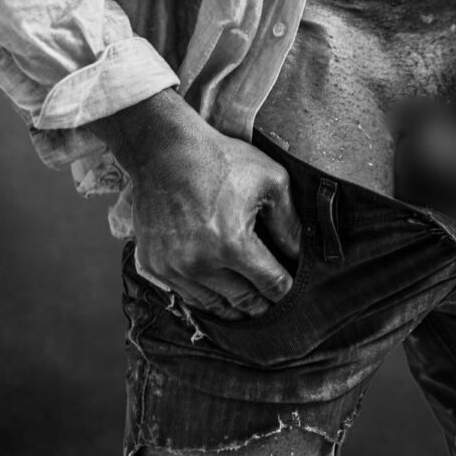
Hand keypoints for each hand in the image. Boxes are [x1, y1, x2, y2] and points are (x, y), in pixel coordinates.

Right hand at [95, 90, 301, 319]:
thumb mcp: (270, 180)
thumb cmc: (220, 160)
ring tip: (248, 303)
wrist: (164, 150)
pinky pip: (185, 295)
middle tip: (272, 302)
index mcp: (233, 244)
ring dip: (233, 306)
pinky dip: (204, 295)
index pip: (271, 285)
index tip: (290, 288)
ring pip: (213, 305)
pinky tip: (217, 289)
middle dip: (263, 304)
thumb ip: (289, 222)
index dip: (285, 290)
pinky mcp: (154, 265)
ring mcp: (173, 268)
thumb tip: (300, 254)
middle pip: (243, 302)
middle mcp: (200, 264)